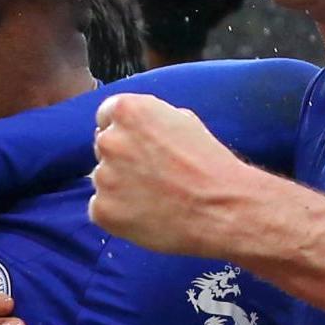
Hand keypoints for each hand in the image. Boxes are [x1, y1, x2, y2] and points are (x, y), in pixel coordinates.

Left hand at [90, 93, 266, 259]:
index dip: (124, 131)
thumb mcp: (184, 121)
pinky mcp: (102, 210)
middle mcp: (110, 140)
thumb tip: (134, 128)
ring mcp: (103, 177)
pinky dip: (119, 213)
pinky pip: (102, 208)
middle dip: (121, 158)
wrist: (222, 208)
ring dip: (120, 186)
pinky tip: (147, 214)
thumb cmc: (209, 165)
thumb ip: (150, 120)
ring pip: (103, 179)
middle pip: (104, 147)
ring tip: (154, 196)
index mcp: (128, 111)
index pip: (107, 116)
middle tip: (152, 175)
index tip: (137, 145)